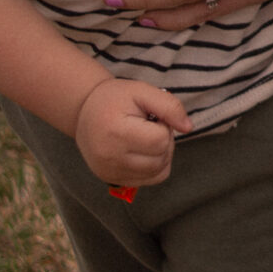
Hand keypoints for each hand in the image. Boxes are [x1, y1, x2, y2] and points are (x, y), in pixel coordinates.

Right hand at [74, 76, 191, 186]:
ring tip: (146, 137)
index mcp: (116, 133)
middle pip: (161, 158)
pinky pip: (149, 180)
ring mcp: (110, 172)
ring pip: (158, 172)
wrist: (84, 111)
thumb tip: (188, 128)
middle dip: (164, 140)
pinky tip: (144, 150)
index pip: (160, 140)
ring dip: (161, 154)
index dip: (164, 126)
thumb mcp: (142, 91)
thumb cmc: (115, 99)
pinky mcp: (112, 179)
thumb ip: (169, 106)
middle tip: (149, 126)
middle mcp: (110, 158)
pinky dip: (155, 166)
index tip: (152, 117)